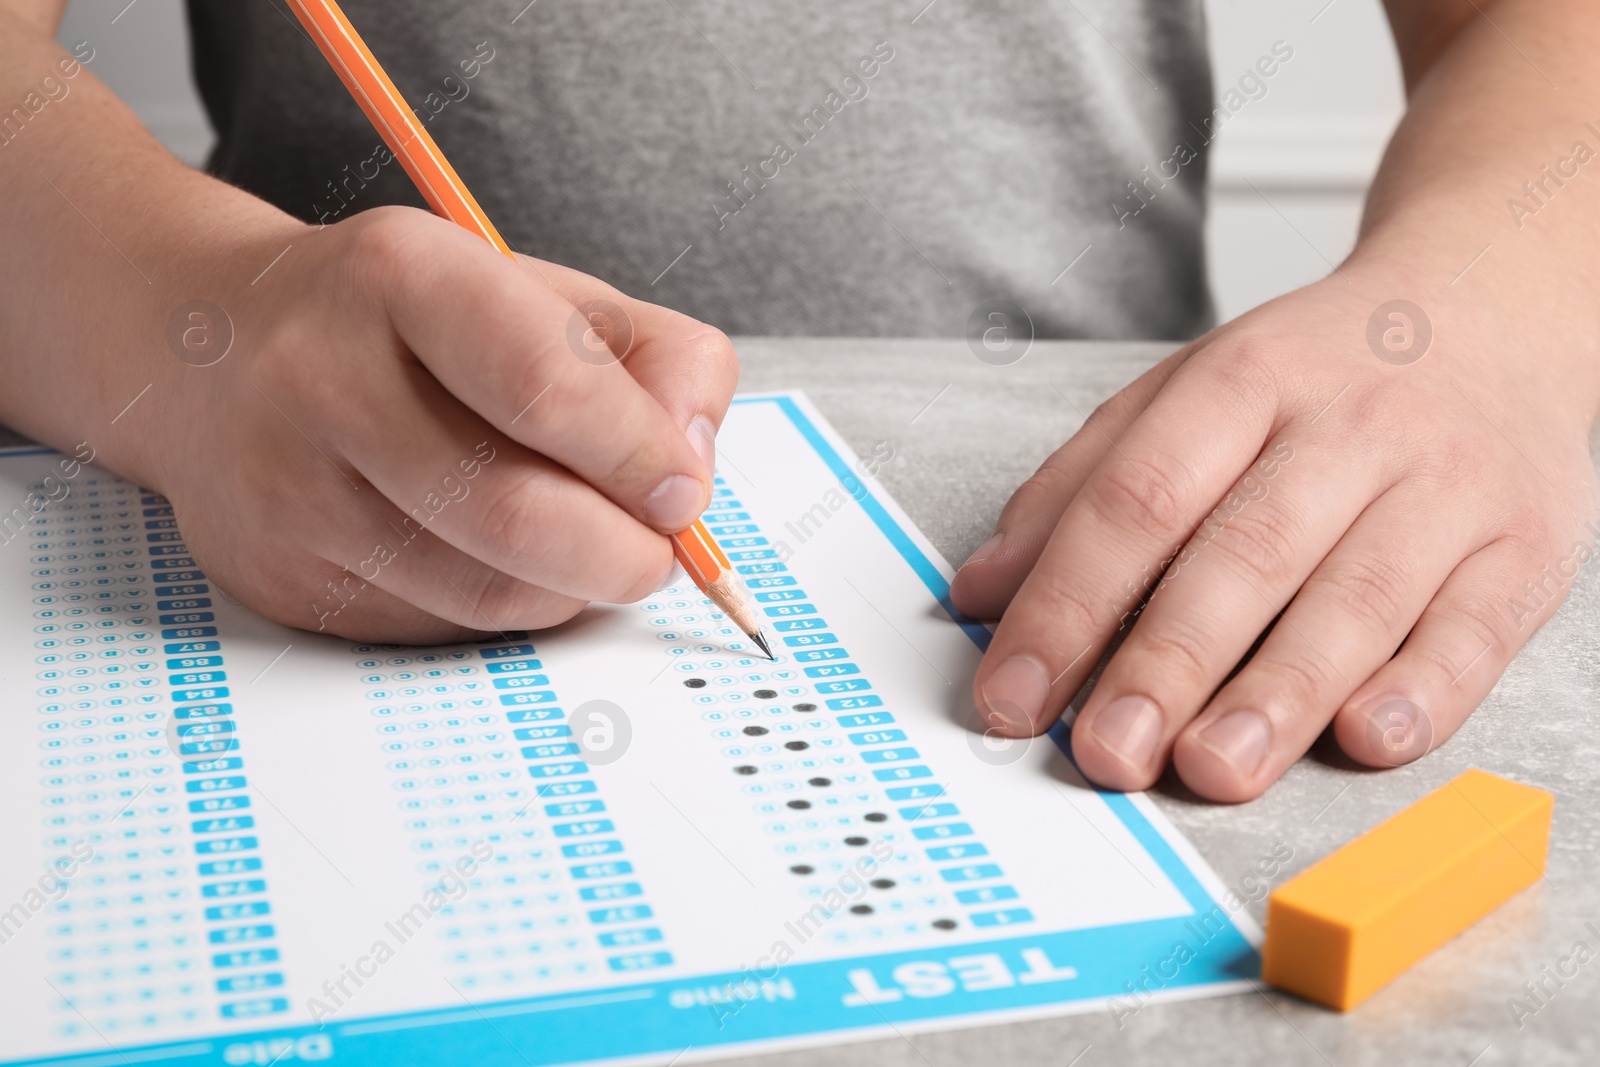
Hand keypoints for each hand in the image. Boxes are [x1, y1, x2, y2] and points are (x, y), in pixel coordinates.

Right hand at [148, 206, 735, 641]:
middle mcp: (321, 377)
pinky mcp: (279, 577)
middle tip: (656, 550)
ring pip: (485, 594)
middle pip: (518, 514)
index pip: (548, 385)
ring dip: (570, 590)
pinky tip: (495, 558)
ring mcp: (288, 489)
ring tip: (584, 546)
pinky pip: (438, 627)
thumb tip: (691, 471)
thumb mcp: (543, 293)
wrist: (210, 352)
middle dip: (624, 555)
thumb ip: (656, 360)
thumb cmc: (410, 323)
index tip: (683, 490)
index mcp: (400, 274)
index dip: (640, 455)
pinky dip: (502, 608)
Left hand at [950, 270, 1598, 800]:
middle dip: (1165, 662)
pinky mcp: (1526, 542)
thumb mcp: (1186, 392)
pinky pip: (1476, 627)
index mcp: (1244, 380)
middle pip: (1242, 552)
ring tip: (1212, 767)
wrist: (1492, 304)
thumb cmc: (1317, 371)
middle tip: (1106, 751)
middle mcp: (1347, 425)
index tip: (1011, 695)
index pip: (1136, 499)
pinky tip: (1366, 737)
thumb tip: (979, 589)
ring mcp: (1446, 483)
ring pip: (1356, 597)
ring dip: (1280, 692)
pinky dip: (1424, 688)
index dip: (1064, 604)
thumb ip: (1080, 485)